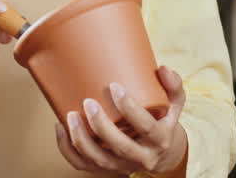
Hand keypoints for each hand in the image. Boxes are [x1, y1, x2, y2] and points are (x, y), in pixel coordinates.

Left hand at [55, 65, 188, 174]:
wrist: (163, 155)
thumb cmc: (164, 122)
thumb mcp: (174, 104)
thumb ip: (172, 84)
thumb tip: (162, 68)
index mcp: (160, 139)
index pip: (146, 126)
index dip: (130, 108)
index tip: (114, 86)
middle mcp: (142, 157)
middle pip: (120, 147)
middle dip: (101, 126)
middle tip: (88, 102)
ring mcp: (123, 166)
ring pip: (99, 160)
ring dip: (81, 140)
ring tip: (70, 116)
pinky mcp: (107, 169)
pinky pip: (83, 165)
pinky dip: (68, 149)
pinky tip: (61, 128)